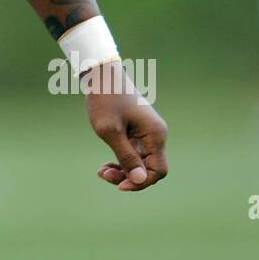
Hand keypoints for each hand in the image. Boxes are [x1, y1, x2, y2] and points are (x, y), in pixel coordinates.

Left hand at [84, 59, 168, 191]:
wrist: (101, 74)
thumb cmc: (105, 99)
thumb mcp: (110, 131)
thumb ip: (126, 156)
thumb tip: (139, 180)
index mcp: (155, 135)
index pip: (157, 171)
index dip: (140, 183)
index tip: (118, 185)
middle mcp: (157, 135)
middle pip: (149, 169)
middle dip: (128, 177)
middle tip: (103, 174)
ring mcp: (148, 133)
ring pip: (141, 163)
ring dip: (123, 171)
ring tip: (102, 171)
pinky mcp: (139, 131)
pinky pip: (135, 154)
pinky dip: (121, 161)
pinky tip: (106, 164)